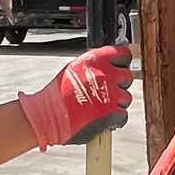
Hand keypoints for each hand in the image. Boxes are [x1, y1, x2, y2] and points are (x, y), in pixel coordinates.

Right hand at [16, 43, 134, 149]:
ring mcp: (110, 94)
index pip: (123, 55)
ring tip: (99, 107)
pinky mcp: (111, 113)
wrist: (46, 116)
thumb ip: (95, 65)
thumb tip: (111, 63)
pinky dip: (115, 119)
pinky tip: (102, 118)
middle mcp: (105, 74)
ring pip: (126, 98)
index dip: (122, 63)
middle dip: (119, 85)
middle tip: (106, 93)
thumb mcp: (75, 68)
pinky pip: (123, 115)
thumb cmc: (57, 95)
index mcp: (96, 60)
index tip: (118, 69)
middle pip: (127, 77)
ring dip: (117, 103)